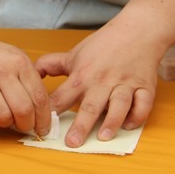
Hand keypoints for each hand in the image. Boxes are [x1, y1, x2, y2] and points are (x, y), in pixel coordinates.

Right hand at [0, 33, 49, 134]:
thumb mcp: (17, 60)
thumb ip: (31, 82)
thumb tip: (44, 113)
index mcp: (18, 63)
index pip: (39, 98)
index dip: (43, 118)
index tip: (43, 128)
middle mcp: (0, 71)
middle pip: (22, 110)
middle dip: (26, 125)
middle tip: (24, 126)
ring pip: (2, 117)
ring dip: (5, 123)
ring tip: (3, 115)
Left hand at [33, 23, 159, 147]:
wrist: (136, 31)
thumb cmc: (102, 45)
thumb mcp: (72, 54)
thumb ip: (50, 65)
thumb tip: (30, 72)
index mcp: (81, 76)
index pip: (62, 96)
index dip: (51, 110)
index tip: (43, 125)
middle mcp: (102, 81)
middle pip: (90, 105)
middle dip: (81, 124)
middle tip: (72, 142)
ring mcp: (124, 84)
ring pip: (118, 104)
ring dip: (111, 121)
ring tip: (103, 137)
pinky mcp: (144, 87)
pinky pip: (143, 103)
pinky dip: (138, 114)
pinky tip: (129, 125)